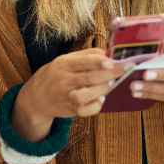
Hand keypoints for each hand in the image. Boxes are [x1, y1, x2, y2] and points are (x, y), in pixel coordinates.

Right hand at [11, 48, 126, 141]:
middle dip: (110, 74)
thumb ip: (87, 55)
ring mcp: (66, 96)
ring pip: (86, 95)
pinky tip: (100, 98)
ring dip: (102, 89)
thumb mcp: (67, 60)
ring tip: (110, 84)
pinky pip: (85, 110)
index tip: (112, 61)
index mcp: (63, 64)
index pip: (82, 62)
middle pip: (89, 77)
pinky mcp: (70, 110)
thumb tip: (108, 53)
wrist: (38, 96)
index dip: (98, 62)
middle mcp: (63, 80)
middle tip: (124, 69)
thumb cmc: (58, 74)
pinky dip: (96, 105)